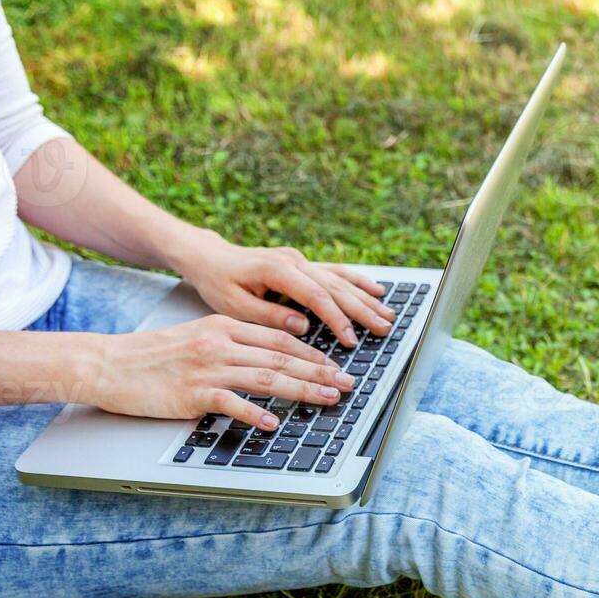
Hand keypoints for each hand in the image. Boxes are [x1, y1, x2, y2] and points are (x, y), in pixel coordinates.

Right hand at [90, 315, 354, 429]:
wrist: (106, 363)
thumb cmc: (152, 355)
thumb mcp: (198, 337)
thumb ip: (234, 345)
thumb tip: (271, 362)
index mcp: (224, 326)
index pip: (280, 338)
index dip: (314, 353)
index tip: (336, 365)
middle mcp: (220, 343)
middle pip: (282, 357)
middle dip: (321, 371)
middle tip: (348, 383)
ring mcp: (207, 368)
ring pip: (267, 377)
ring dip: (303, 389)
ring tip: (329, 398)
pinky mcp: (191, 392)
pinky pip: (230, 403)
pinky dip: (254, 414)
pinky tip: (273, 423)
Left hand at [173, 233, 394, 347]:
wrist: (211, 258)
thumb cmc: (219, 282)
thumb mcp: (234, 305)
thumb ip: (269, 315)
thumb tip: (303, 326)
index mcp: (277, 270)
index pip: (316, 296)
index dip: (336, 319)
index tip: (351, 340)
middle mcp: (293, 261)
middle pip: (335, 287)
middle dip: (362, 310)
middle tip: (383, 329)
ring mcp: (301, 260)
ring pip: (340, 279)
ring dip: (366, 298)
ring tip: (387, 315)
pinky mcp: (303, 263)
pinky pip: (336, 272)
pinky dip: (358, 281)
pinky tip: (377, 290)